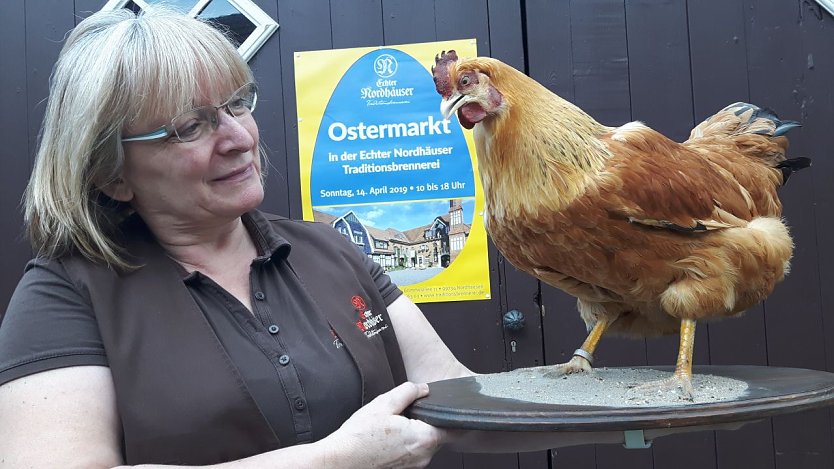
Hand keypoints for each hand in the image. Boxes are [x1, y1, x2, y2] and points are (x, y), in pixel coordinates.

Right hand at [321, 382, 445, 468]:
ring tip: (395, 424)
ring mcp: (414, 466)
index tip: (447, 406)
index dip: (450, 414)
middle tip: (411, 410)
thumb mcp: (384, 404)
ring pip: (426, 443)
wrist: (341, 461)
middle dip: (429, 420)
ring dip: (418, 431)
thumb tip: (422, 388)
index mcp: (424, 438)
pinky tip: (390, 436)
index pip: (452, 426)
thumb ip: (408, 392)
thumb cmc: (359, 437)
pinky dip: (408, 442)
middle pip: (439, 434)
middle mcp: (424, 456)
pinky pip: (414, 452)